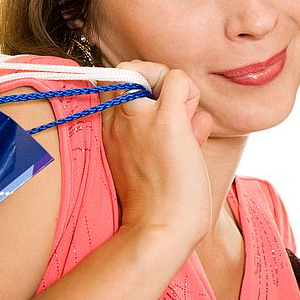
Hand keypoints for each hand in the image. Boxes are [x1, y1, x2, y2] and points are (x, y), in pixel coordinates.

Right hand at [100, 61, 213, 244]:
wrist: (160, 229)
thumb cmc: (160, 203)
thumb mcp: (147, 159)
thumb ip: (161, 129)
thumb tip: (192, 112)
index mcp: (106, 129)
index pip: (118, 83)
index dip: (143, 91)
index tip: (156, 117)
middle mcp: (116, 118)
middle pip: (135, 71)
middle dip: (160, 87)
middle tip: (173, 122)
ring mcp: (139, 117)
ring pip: (163, 73)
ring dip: (182, 98)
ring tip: (185, 136)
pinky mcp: (165, 121)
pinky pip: (179, 79)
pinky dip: (192, 95)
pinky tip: (193, 131)